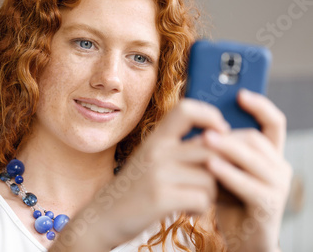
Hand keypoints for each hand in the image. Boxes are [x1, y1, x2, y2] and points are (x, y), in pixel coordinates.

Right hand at [89, 99, 229, 246]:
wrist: (103, 216)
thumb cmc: (135, 189)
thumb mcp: (151, 159)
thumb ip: (179, 148)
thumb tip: (221, 138)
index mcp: (155, 138)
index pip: (186, 109)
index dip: (210, 115)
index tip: (221, 131)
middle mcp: (156, 150)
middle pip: (210, 148)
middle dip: (222, 168)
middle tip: (217, 181)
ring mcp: (157, 173)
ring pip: (210, 178)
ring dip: (211, 193)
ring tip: (196, 198)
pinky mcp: (160, 198)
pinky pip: (202, 199)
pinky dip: (200, 209)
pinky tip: (188, 210)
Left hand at [203, 89, 292, 251]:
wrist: (242, 239)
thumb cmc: (229, 200)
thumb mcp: (224, 168)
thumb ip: (219, 148)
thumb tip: (198, 121)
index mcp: (269, 155)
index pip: (274, 123)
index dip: (260, 106)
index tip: (240, 93)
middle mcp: (279, 167)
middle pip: (256, 139)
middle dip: (228, 134)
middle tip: (204, 131)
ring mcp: (278, 186)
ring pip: (253, 158)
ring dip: (227, 148)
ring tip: (204, 141)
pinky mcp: (269, 205)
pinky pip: (249, 184)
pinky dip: (228, 173)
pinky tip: (210, 166)